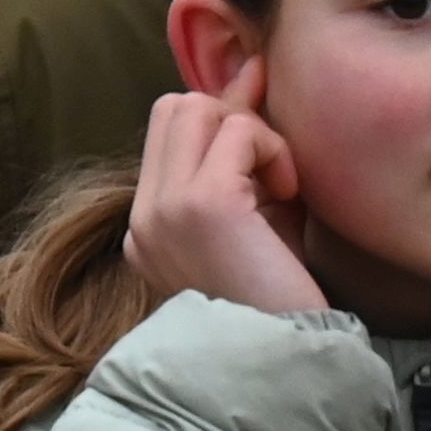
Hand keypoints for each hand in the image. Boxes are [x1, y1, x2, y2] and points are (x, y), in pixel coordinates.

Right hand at [124, 73, 331, 319]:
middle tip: (269, 170)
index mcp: (146, 228)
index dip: (221, 123)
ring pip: (194, 106)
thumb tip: (252, 71)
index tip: (262, 132)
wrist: (287, 358)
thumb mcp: (256, 211)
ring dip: (248, 132)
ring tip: (277, 186)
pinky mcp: (201, 204)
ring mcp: (164, 209)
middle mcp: (143, 217)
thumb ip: (243, 151)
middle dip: (229, 119)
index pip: (166, 133)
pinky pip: (236, 129)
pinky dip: (271, 148)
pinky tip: (288, 195)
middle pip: (173, 107)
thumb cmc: (281, 295)